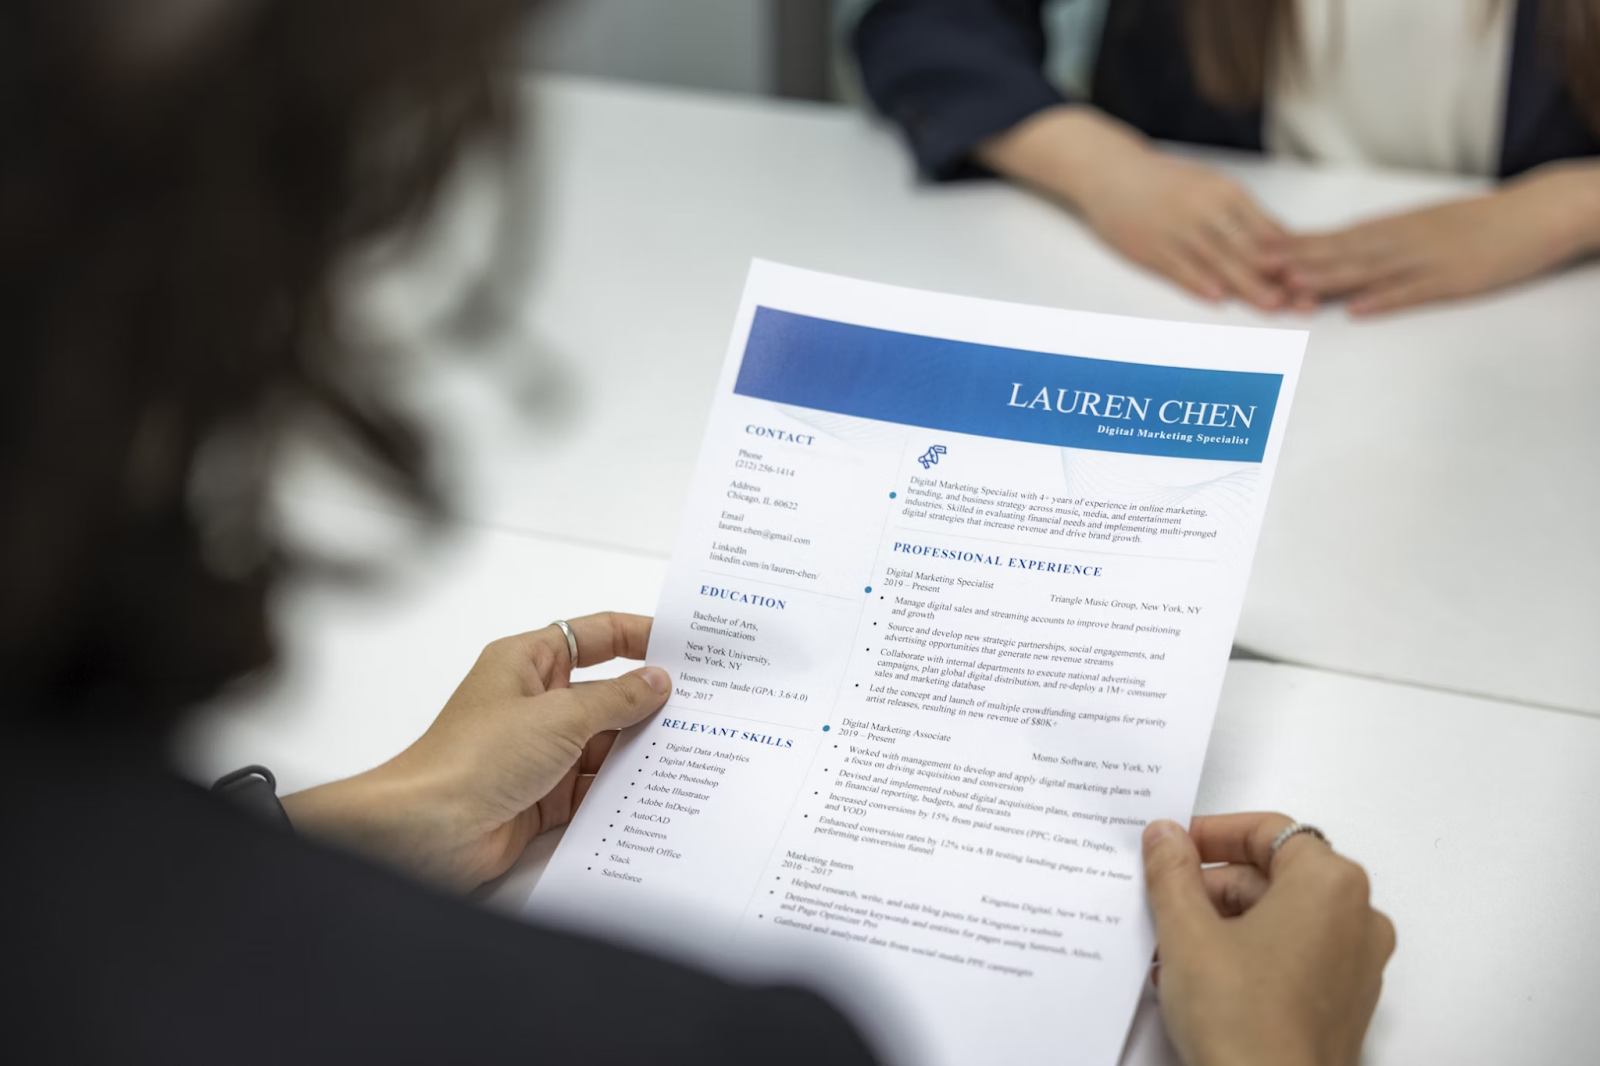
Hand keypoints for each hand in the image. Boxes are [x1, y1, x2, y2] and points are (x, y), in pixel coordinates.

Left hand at [282, 612, 670, 890]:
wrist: (428, 831)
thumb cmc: (473, 759)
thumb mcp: (559, 716)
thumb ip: (615, 699)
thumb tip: (657, 682)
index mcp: (528, 663)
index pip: (595, 636)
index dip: (639, 635)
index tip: (684, 645)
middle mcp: (535, 703)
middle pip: (606, 693)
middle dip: (649, 702)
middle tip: (704, 705)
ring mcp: (540, 752)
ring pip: (605, 744)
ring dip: (638, 750)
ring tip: (692, 750)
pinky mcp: (544, 797)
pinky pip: (595, 787)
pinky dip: (621, 790)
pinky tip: (658, 791)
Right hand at [979, 106, 1289, 309]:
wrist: (1109, 171)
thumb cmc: (1166, 185)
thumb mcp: (1209, 188)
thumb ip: (1242, 216)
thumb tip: (1283, 244)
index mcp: (1225, 192)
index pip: (1267, 229)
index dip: (1293, 257)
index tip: (1318, 278)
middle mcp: (1204, 207)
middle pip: (1248, 247)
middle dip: (1279, 276)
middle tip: (1305, 299)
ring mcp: (1175, 227)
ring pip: (1218, 260)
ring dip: (1247, 284)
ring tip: (1272, 305)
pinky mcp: (1148, 245)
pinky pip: (1178, 266)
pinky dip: (1198, 282)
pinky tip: (1217, 297)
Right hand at [1143, 813, 1394, 1065]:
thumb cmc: (1241, 1019)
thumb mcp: (1186, 932)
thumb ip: (1173, 872)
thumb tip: (1166, 835)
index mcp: (1330, 884)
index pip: (1268, 831)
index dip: (1212, 834)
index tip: (1172, 847)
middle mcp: (1358, 918)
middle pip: (1276, 873)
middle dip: (1214, 885)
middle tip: (1163, 900)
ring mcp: (1357, 964)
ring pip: (1283, 916)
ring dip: (1226, 921)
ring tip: (1174, 946)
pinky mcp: (1345, 1003)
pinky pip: (1295, 955)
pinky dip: (1250, 952)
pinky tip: (1202, 977)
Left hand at [1282, 161, 1599, 314]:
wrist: (1535, 213)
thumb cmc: (1474, 223)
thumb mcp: (1419, 225)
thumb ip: (1377, 240)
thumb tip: (1335, 250)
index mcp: (1390, 228)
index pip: (1331, 238)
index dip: (1291, 247)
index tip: (1253, 252)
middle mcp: (1400, 241)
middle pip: (1339, 254)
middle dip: (1296, 263)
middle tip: (1255, 269)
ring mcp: (1425, 261)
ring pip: (1368, 271)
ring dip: (1329, 280)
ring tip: (1293, 287)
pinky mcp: (1453, 280)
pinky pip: (1414, 292)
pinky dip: (1385, 300)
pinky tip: (1358, 309)